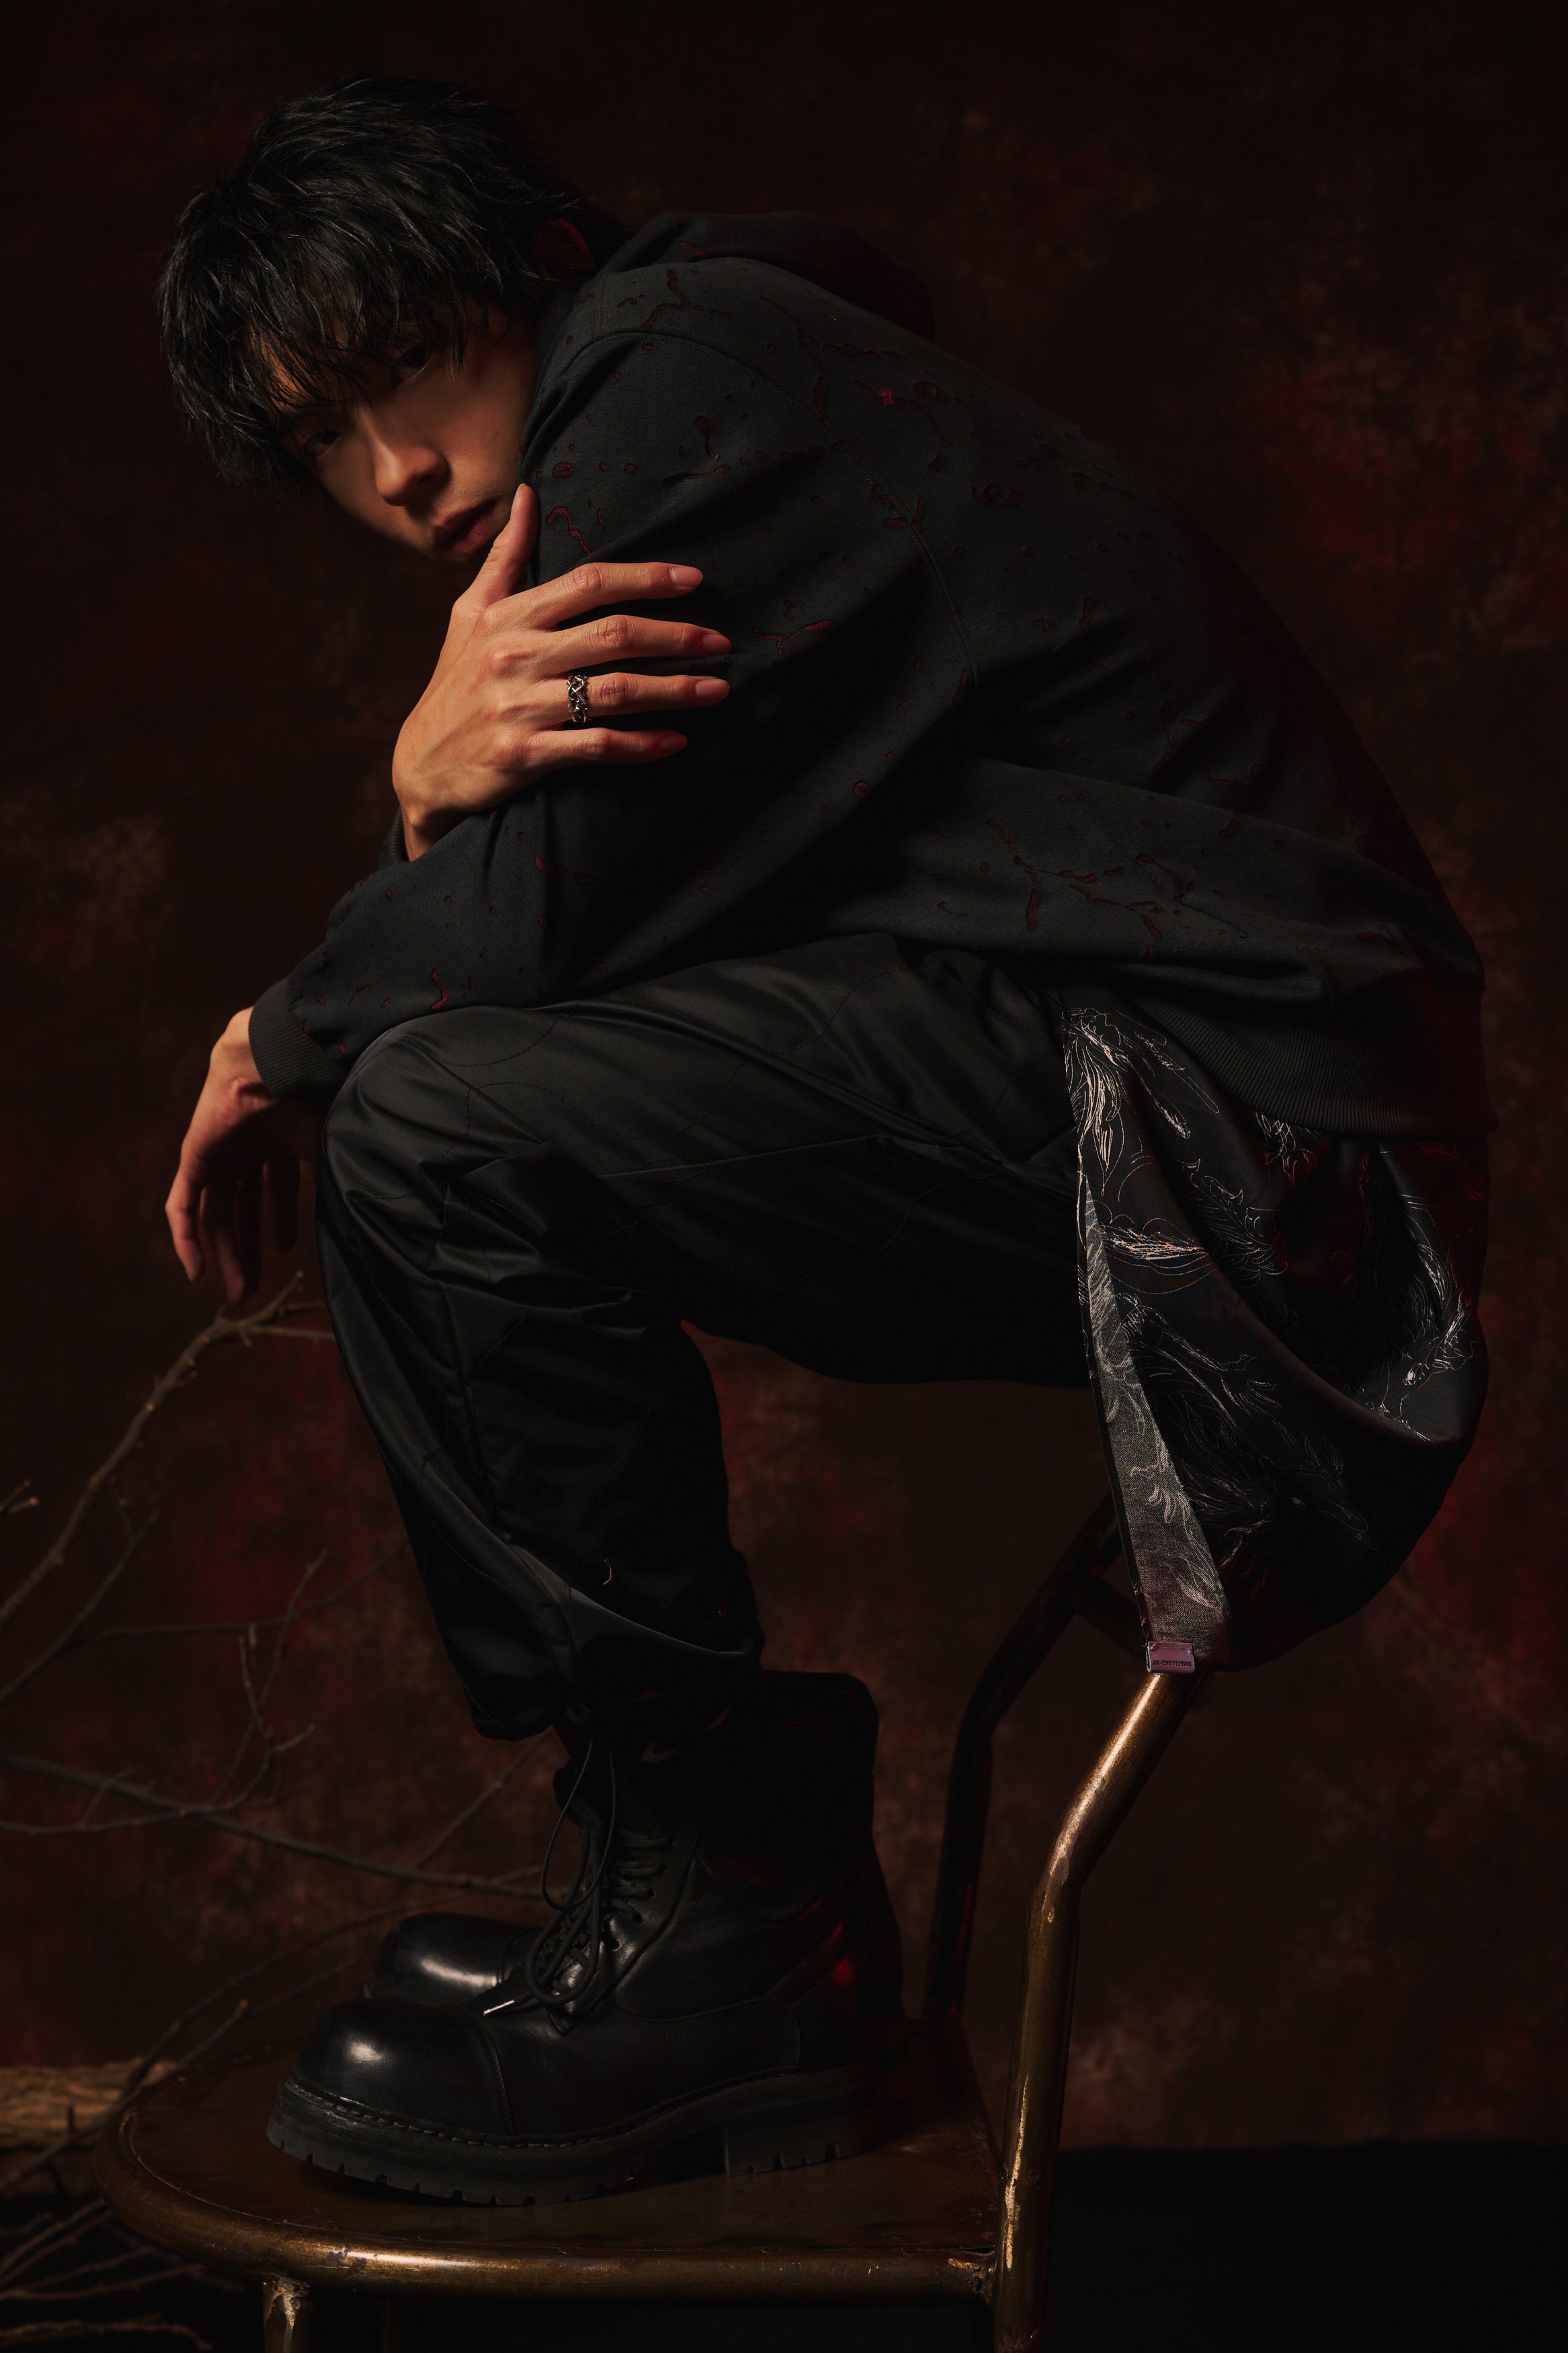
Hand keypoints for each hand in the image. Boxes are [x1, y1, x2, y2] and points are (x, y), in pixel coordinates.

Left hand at [165, 1012, 323, 1306]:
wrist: (278, 1064)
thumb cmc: (313, 1097)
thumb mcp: (332, 1147)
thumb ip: (338, 1181)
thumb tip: (365, 1218)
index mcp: (282, 1139)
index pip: (278, 1190)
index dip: (283, 1223)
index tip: (288, 1255)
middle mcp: (249, 1146)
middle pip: (245, 1208)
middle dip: (251, 1250)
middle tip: (255, 1290)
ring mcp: (221, 1152)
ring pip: (218, 1213)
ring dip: (227, 1253)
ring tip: (238, 1292)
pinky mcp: (195, 1157)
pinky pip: (182, 1205)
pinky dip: (185, 1238)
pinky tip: (196, 1271)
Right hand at [392, 483, 731, 855]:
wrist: (420, 765)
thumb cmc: (455, 682)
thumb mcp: (470, 614)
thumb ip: (505, 556)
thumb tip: (528, 492)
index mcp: (508, 616)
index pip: (589, 583)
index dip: (645, 578)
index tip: (692, 580)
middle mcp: (514, 655)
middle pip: (613, 634)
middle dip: (675, 636)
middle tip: (721, 641)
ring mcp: (518, 706)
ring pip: (613, 691)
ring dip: (673, 691)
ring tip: (717, 690)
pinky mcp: (523, 755)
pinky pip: (597, 745)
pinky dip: (641, 745)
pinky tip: (676, 741)